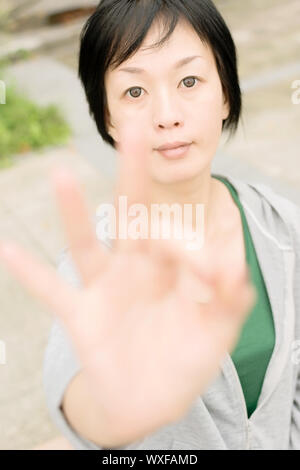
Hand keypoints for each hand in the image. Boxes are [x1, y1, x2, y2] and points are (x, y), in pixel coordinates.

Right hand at [0, 124, 255, 435]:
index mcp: (167, 270)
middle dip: (133, 172)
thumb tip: (240, 273)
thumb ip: (230, 304)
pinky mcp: (81, 315)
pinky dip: (30, 273)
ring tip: (61, 175)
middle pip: (130, 213)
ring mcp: (103, 290)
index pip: (177, 240)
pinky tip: (6, 249)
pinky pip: (50, 290)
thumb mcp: (214, 333)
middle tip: (134, 127)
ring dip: (72, 212)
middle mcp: (132, 270)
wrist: (149, 399)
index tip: (213, 274)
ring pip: (85, 245)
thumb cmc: (182, 360)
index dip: (193, 252)